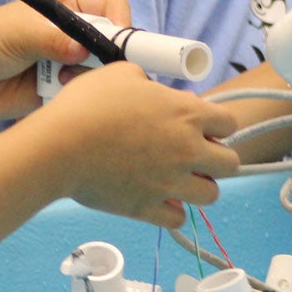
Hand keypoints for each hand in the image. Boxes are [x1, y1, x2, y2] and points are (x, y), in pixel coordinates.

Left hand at [0, 0, 133, 122]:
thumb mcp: (17, 33)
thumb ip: (54, 38)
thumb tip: (86, 50)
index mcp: (65, 6)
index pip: (111, 8)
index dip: (122, 24)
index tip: (119, 46)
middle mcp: (70, 34)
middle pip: (114, 45)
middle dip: (110, 59)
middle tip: (96, 71)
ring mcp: (66, 65)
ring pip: (102, 75)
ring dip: (90, 81)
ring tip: (63, 83)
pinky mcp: (59, 93)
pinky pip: (83, 98)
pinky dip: (76, 99)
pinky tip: (55, 97)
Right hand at [31, 62, 240, 226]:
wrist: (60, 147)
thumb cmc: (88, 105)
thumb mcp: (120, 73)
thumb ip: (147, 81)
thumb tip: (152, 92)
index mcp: (187, 114)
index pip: (230, 123)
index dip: (217, 124)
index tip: (201, 127)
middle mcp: (187, 151)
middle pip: (230, 164)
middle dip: (215, 159)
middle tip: (192, 154)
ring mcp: (170, 183)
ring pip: (211, 196)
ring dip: (197, 186)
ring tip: (176, 178)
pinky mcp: (148, 208)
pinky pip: (177, 218)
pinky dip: (171, 210)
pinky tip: (157, 198)